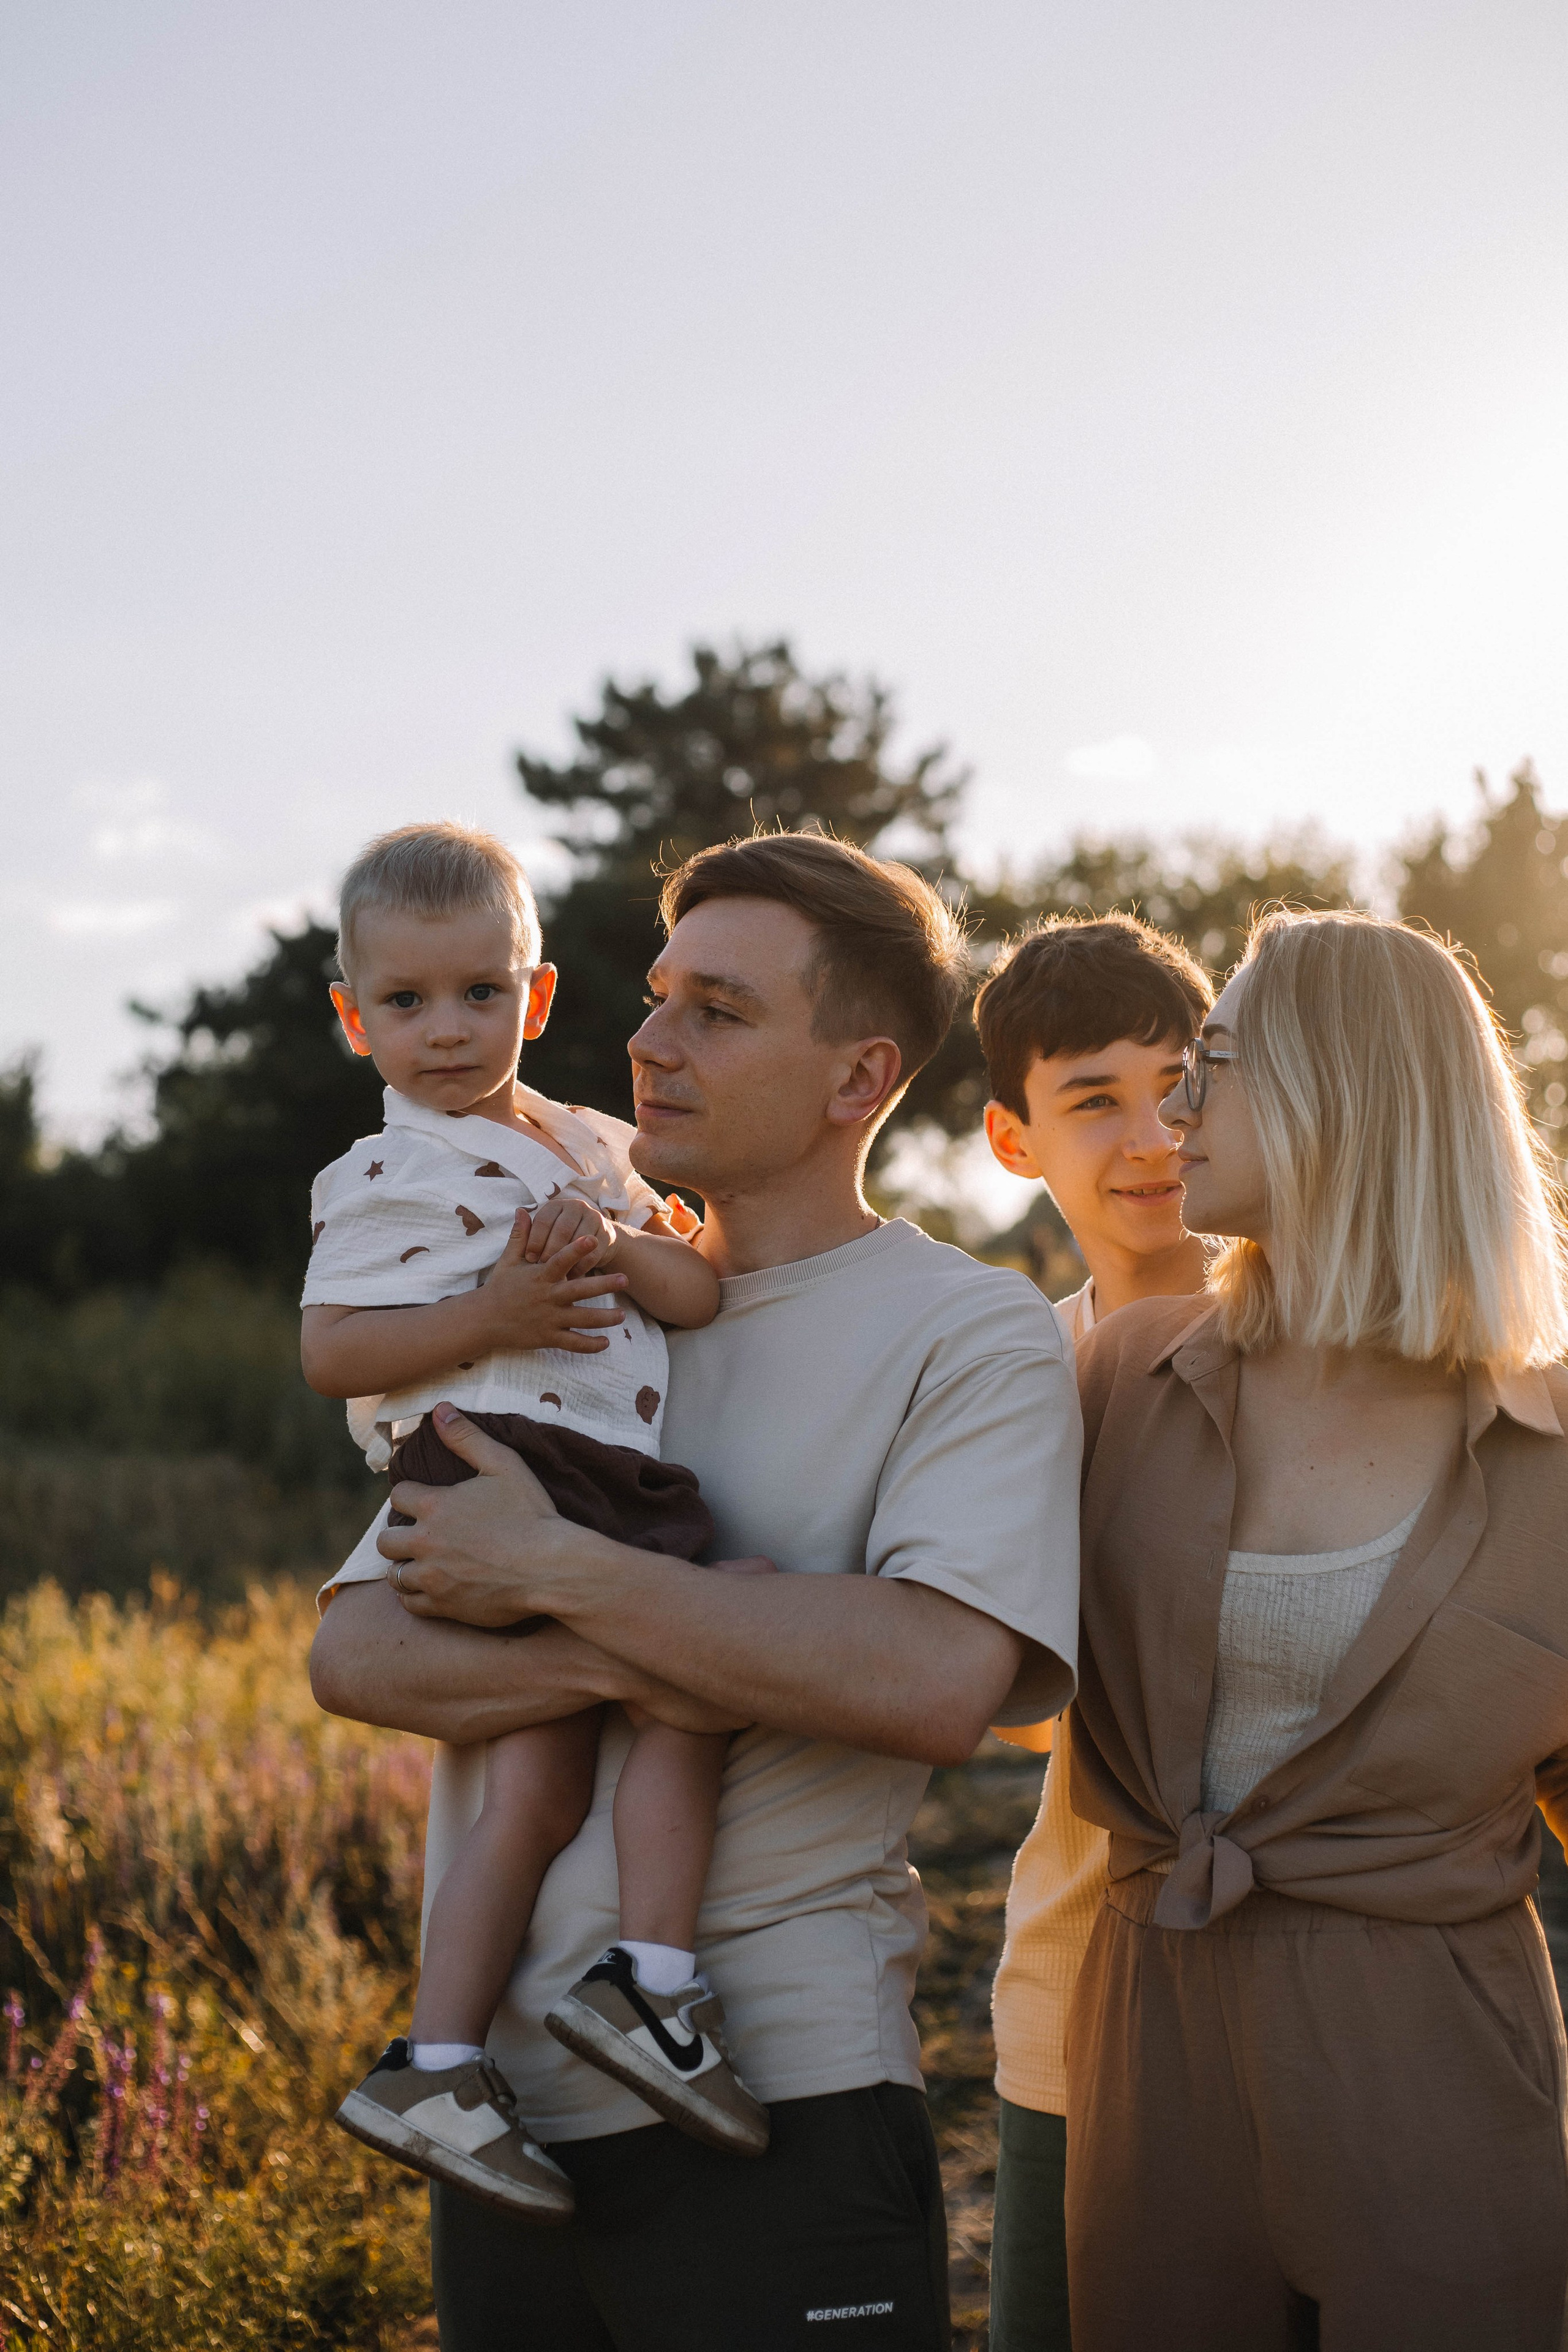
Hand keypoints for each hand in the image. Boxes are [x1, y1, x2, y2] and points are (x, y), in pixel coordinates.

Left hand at [380, 1404, 563, 1624]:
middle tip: (422, 1534)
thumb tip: (440, 1409)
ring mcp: (432, 1578)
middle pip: (386, 1540)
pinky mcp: (443, 1606)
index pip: (398, 1496)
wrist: (552, 1568)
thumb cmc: (532, 1514)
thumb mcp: (504, 1465)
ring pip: (394, 1575)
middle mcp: (425, 1542)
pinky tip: (433, 1586)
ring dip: (406, 1566)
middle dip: (400, 1534)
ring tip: (425, 1562)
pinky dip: (417, 1595)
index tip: (425, 1501)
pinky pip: (410, 1604)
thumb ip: (467, 1437)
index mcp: (434, 1506)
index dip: (411, 1496)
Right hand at [479, 1209, 626, 1353]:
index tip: (593, 1239)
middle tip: (624, 1279)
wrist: (483, 1320)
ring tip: (622, 1315)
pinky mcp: (548, 1337)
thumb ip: (520, 1236)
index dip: (576, 1250)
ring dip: (604, 1318)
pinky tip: (606, 1342)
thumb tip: (522, 1210)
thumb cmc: (499, 1287)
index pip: (560, 1260)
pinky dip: (590, 1345)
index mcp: (540, 1276)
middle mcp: (548, 1297)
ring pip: (582, 1319)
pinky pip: (573, 1343)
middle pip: (579, 1291)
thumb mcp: (508, 1261)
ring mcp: (549, 1319)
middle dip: (603, 1285)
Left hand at [521, 1193, 617, 1268]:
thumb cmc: (560, 1240)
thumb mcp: (544, 1233)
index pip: (544, 1219)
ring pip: (578, 1240)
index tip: (529, 1258)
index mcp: (558, 1205)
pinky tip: (571, 1276)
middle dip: (551, 1251)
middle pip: (562, 1229)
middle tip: (542, 1268)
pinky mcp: (607, 1234)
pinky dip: (581, 1267)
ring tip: (555, 1275)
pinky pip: (593, 1253)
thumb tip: (518, 1212)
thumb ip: (529, 1228)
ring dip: (567, 1260)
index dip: (535, 1239)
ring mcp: (594, 1218)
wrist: (593, 1243)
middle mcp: (576, 1207)